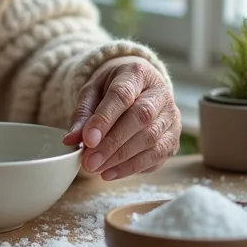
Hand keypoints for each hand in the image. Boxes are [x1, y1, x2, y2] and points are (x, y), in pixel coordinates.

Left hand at [62, 57, 180, 179]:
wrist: (138, 87)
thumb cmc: (112, 88)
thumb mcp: (92, 91)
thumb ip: (83, 113)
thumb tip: (72, 140)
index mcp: (136, 73)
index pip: (122, 95)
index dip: (105, 119)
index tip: (88, 140)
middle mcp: (160, 93)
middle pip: (140, 118)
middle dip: (112, 143)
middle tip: (89, 161)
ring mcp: (171, 116)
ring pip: (151, 140)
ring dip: (121, 159)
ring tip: (97, 168)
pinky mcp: (174, 137)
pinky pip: (158, 156)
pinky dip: (133, 168)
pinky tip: (111, 172)